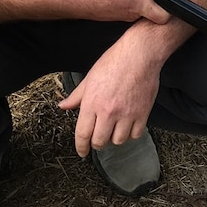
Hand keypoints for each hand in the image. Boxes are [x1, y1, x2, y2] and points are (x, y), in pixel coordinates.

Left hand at [58, 33, 160, 155]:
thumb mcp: (90, 77)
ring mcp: (126, 114)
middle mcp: (108, 111)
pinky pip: (135, 135)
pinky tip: (128, 125)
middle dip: (97, 143)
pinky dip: (131, 133)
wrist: (140, 54)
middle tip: (98, 137)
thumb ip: (76, 96)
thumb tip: (63, 106)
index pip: (82, 134)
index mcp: (92, 103)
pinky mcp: (142, 113)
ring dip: (114, 138)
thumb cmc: (115, 61)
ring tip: (114, 129)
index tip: (82, 152)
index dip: (81, 147)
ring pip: (118, 141)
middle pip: (99, 141)